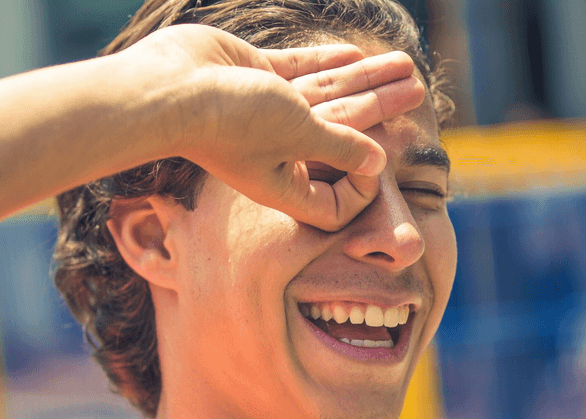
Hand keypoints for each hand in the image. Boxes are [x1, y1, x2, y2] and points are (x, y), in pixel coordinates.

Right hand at [120, 25, 424, 229]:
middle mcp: (280, 151)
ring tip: (405, 65)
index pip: (336, 197)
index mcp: (289, 181)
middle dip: (383, 108)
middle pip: (345, 132)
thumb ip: (341, 146)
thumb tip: (378, 161)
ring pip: (329, 96)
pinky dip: (329, 64)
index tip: (381, 159)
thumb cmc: (232, 122)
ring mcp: (268, 114)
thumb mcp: (299, 136)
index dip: (364, 183)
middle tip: (418, 90)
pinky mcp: (256, 80)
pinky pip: (301, 72)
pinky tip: (356, 55)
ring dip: (366, 81)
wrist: (167, 88)